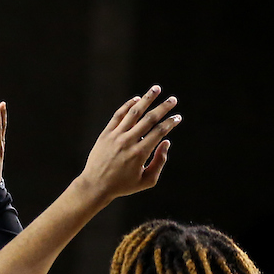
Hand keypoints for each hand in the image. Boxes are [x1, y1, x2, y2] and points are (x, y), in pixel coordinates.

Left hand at [77, 85, 180, 202]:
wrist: (96, 185)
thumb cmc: (123, 185)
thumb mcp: (146, 181)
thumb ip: (159, 162)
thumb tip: (167, 142)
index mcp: (140, 153)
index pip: (159, 132)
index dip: (171, 123)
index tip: (178, 117)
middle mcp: (128, 142)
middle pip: (149, 119)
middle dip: (163, 107)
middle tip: (173, 99)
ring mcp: (116, 136)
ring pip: (134, 112)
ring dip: (147, 99)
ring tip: (156, 89)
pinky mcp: (106, 133)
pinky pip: (118, 115)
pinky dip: (128, 105)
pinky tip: (137, 99)